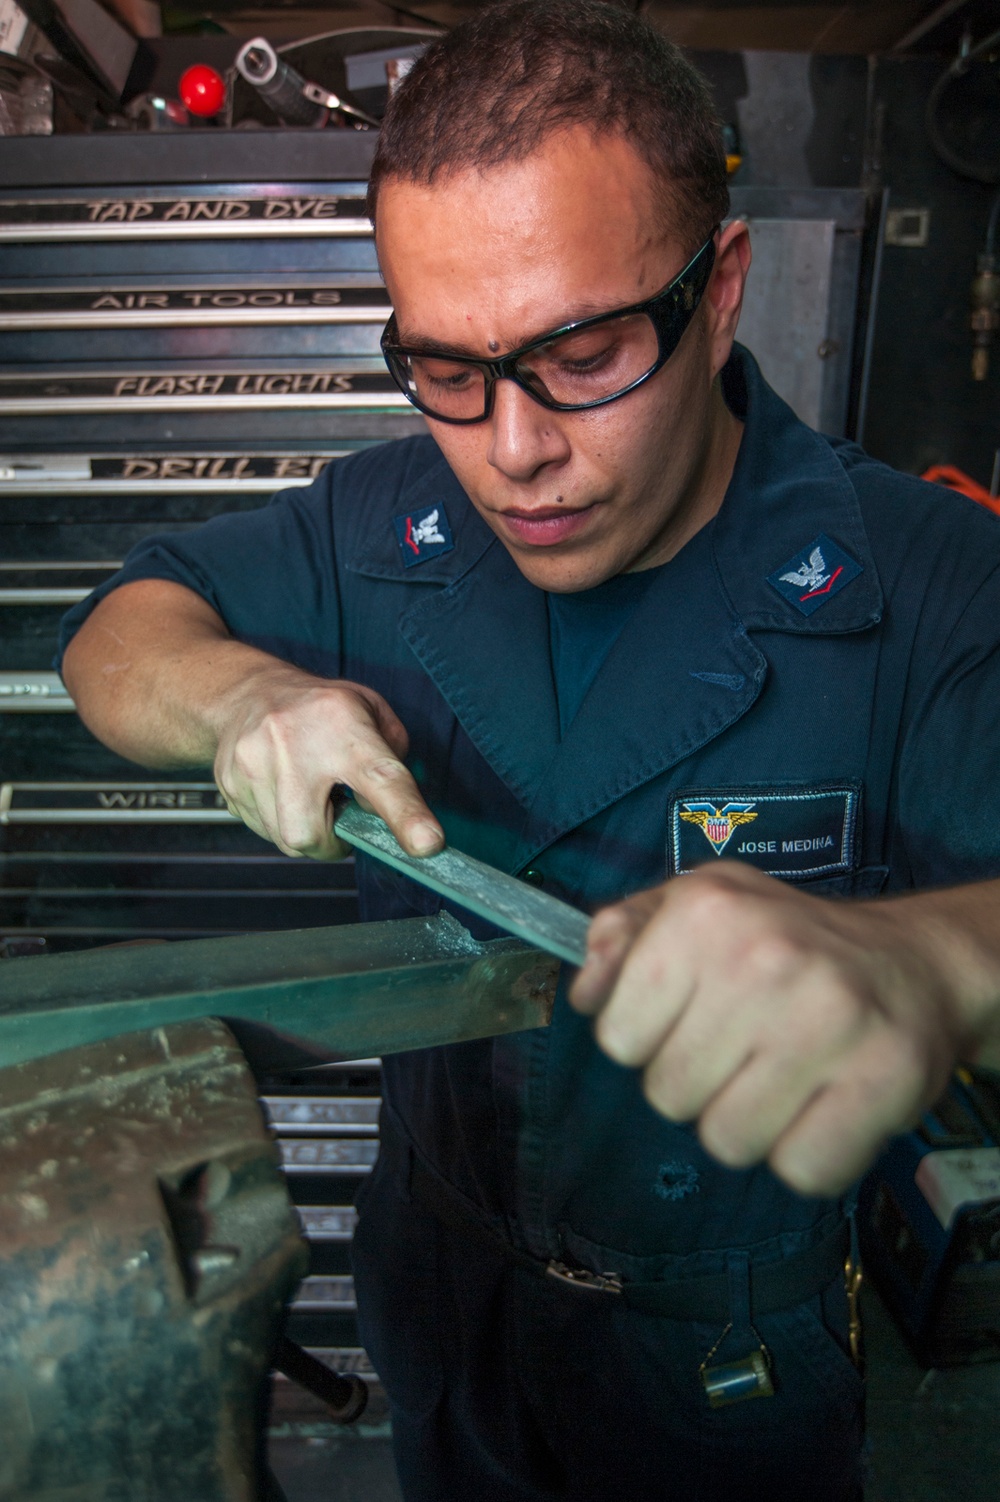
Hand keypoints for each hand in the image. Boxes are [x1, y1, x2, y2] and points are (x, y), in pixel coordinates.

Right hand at [213, 667, 442, 860]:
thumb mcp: (371, 713)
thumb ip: (393, 759)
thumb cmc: (319, 708)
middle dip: (330, 840)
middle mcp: (293, 743)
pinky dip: (280, 823)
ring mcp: (253, 764)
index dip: (406, 816)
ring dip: (306, 830)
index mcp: (343, 725)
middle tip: (336, 813)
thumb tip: (397, 811)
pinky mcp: (230, 785)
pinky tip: (283, 792)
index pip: (380, 776)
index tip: (427, 843)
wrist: (248, 693)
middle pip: (312, 834)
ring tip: (307, 795)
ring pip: (286, 840)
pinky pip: (263, 831)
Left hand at [570, 862, 966, 1196]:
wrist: (914, 962)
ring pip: (726, 1141)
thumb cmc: (785, 941)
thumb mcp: (697, 906)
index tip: (692, 1019)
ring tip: (784, 1077)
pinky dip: (808, 1155)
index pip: (618, 1037)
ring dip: (751, 1125)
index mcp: (703, 911)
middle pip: (667, 1096)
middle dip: (699, 1085)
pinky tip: (823, 1107)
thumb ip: (622, 938)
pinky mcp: (883, 1079)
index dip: (649, 1040)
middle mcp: (762, 958)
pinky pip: (800, 1169)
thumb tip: (583, 992)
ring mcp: (827, 1020)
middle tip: (746, 1050)